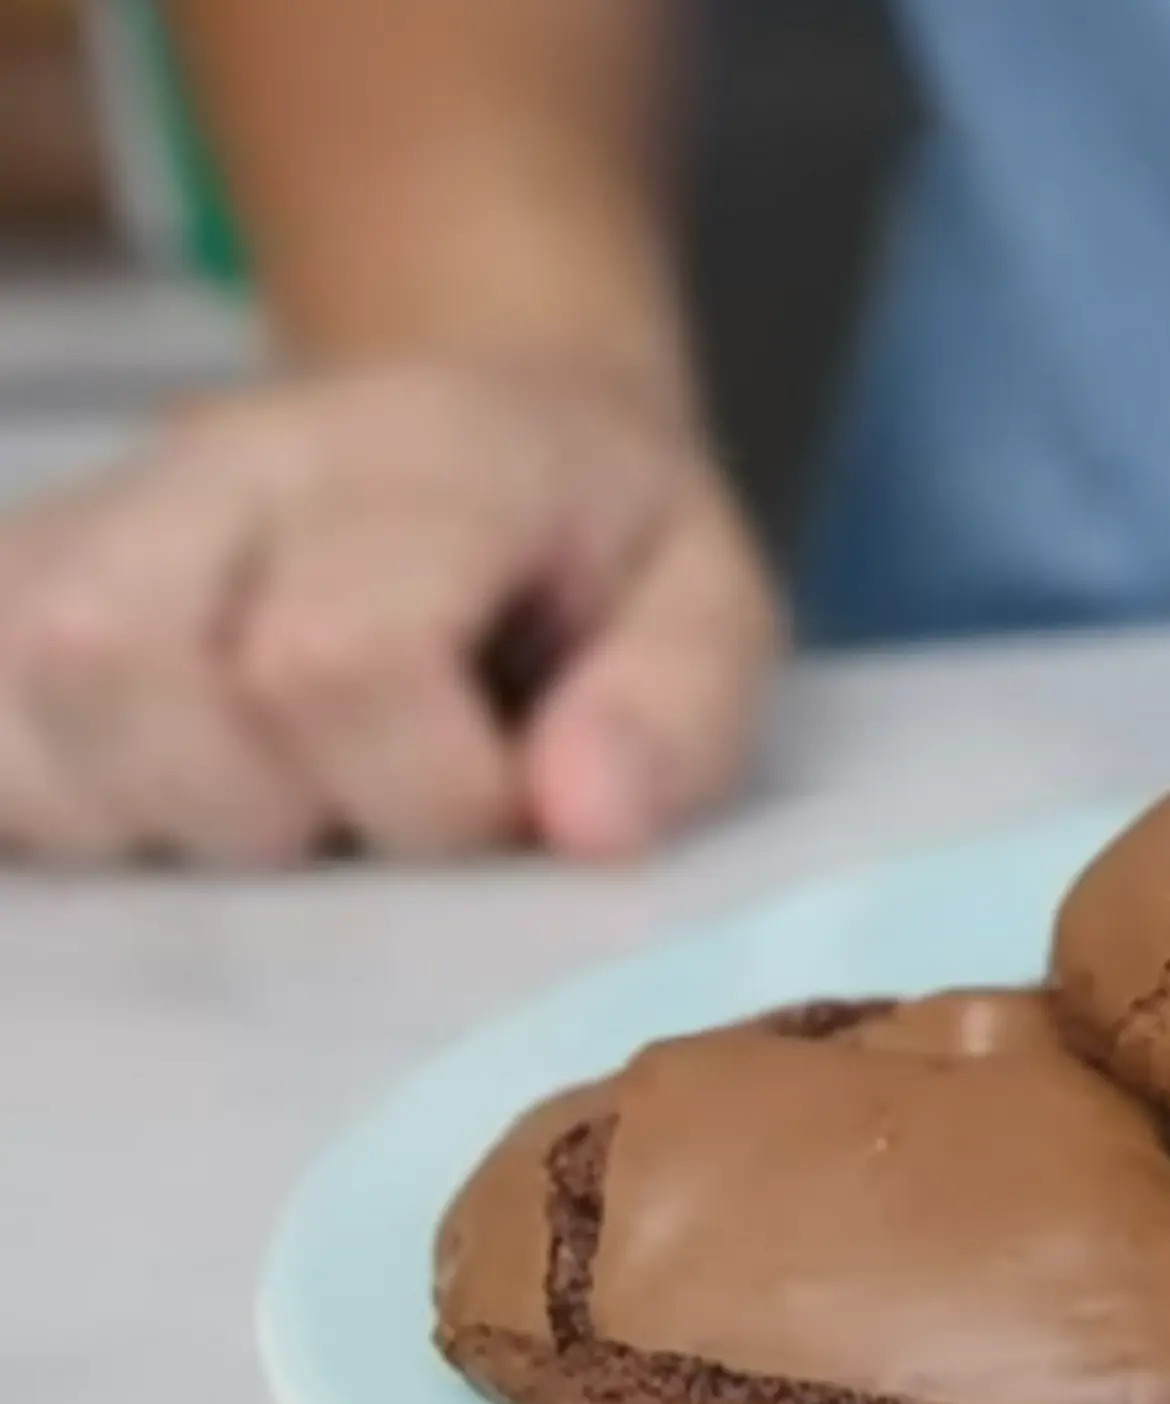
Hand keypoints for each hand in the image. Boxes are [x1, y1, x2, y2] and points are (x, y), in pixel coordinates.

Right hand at [0, 357, 781, 866]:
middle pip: (124, 668)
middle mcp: (218, 460)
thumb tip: (582, 824)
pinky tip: (165, 803)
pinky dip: (46, 804)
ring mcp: (87, 511)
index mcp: (411, 460)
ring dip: (143, 816)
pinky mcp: (6, 574)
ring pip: (17, 697)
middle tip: (363, 815)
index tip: (496, 810)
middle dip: (259, 812)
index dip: (421, 793)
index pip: (331, 659)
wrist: (493, 424)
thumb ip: (675, 713)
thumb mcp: (711, 609)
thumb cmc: (601, 553)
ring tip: (274, 808)